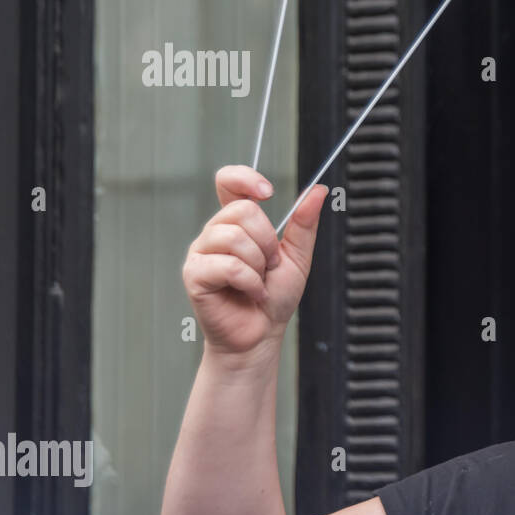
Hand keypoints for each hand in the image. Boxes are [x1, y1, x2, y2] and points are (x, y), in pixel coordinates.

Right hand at [182, 166, 327, 358]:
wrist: (261, 335)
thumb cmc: (274, 298)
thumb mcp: (297, 257)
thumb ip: (304, 223)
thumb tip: (318, 191)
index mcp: (236, 224)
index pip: (228, 182)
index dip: (245, 179)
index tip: (268, 193)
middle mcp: (214, 233)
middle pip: (241, 210)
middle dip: (267, 241)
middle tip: (269, 266)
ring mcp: (201, 253)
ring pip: (234, 237)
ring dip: (259, 264)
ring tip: (259, 281)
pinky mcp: (195, 275)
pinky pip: (229, 265)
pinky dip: (250, 282)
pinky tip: (252, 293)